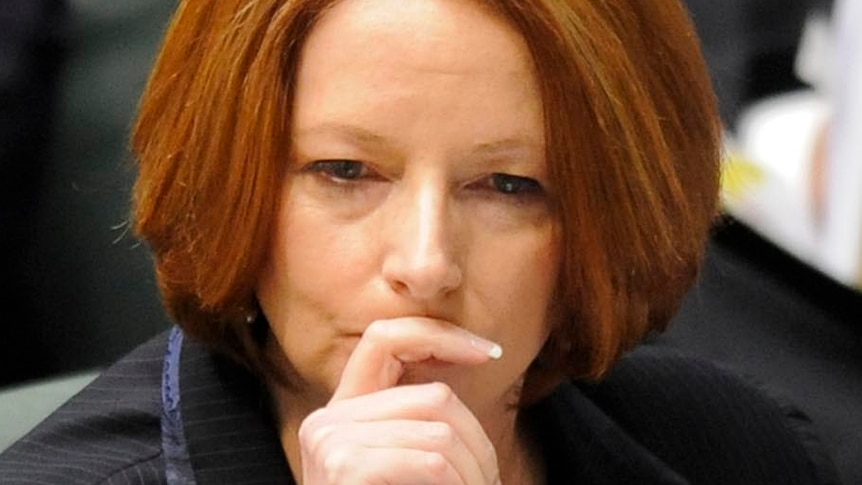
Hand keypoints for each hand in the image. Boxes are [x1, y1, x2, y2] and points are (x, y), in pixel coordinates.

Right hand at [298, 317, 503, 483]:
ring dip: (475, 473)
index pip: (386, 337)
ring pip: (440, 430)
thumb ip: (419, 421)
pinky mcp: (345, 467)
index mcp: (342, 412)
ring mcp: (331, 442)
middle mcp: (327, 420)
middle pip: (433, 396)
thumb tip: (476, 352)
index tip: (487, 352)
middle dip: (478, 441)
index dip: (439, 334)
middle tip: (489, 483)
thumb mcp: (406, 464)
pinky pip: (430, 460)